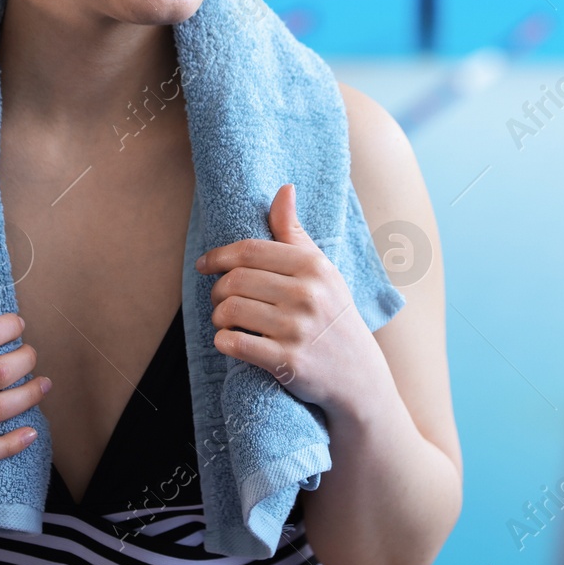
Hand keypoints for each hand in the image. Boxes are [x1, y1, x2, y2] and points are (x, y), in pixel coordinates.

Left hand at [195, 184, 384, 412]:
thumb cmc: (333, 315)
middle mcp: (307, 295)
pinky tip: (229, 341)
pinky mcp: (288, 361)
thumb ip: (295, 233)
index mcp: (313, 266)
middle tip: (219, 299)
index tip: (205, 265)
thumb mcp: (322, 270)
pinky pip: (235, 344)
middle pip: (236, 281)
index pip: (250, 251)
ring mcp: (298, 329)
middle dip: (218, 290)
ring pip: (230, 311)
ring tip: (225, 321)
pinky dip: (223, 341)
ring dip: (218, 317)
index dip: (219, 256)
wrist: (358, 376)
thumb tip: (285, 189)